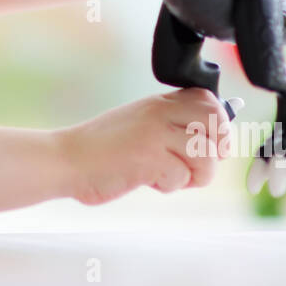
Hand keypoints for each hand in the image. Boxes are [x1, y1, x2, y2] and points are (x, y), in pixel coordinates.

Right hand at [54, 88, 238, 204]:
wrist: (66, 160)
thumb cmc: (103, 150)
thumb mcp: (139, 125)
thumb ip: (170, 125)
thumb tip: (217, 138)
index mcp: (158, 102)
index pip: (209, 100)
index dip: (219, 125)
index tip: (208, 144)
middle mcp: (160, 112)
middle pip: (218, 123)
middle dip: (216, 150)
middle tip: (195, 164)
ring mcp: (156, 134)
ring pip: (207, 157)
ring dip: (192, 176)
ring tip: (166, 175)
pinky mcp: (150, 158)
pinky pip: (182, 176)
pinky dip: (168, 185)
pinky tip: (147, 179)